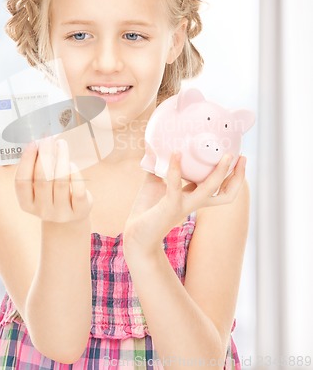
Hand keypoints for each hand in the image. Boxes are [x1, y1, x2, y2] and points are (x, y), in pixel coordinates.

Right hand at [15, 137, 91, 222]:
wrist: (69, 216)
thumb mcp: (40, 184)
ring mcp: (61, 213)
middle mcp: (42, 210)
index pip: (21, 181)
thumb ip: (36, 166)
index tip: (33, 142)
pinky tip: (71, 163)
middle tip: (49, 138)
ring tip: (61, 144)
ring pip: (60, 181)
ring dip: (61, 158)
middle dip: (46, 155)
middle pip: (42, 179)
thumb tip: (41, 141)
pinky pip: (77, 190)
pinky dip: (75, 173)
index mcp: (26, 203)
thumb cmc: (52, 193)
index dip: (26, 161)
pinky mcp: (79, 211)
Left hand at [123, 153, 246, 255]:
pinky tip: (176, 153)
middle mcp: (194, 203)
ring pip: (210, 191)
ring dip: (220, 173)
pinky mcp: (169, 206)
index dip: (232, 175)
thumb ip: (160, 165)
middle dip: (238, 177)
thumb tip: (156, 144)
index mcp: (194, 198)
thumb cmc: (147, 209)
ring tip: (225, 156)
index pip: (221, 188)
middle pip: (226, 194)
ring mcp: (183, 206)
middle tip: (242, 157)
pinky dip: (176, 169)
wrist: (135, 235)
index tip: (237, 156)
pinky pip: (176, 186)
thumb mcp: (157, 182)